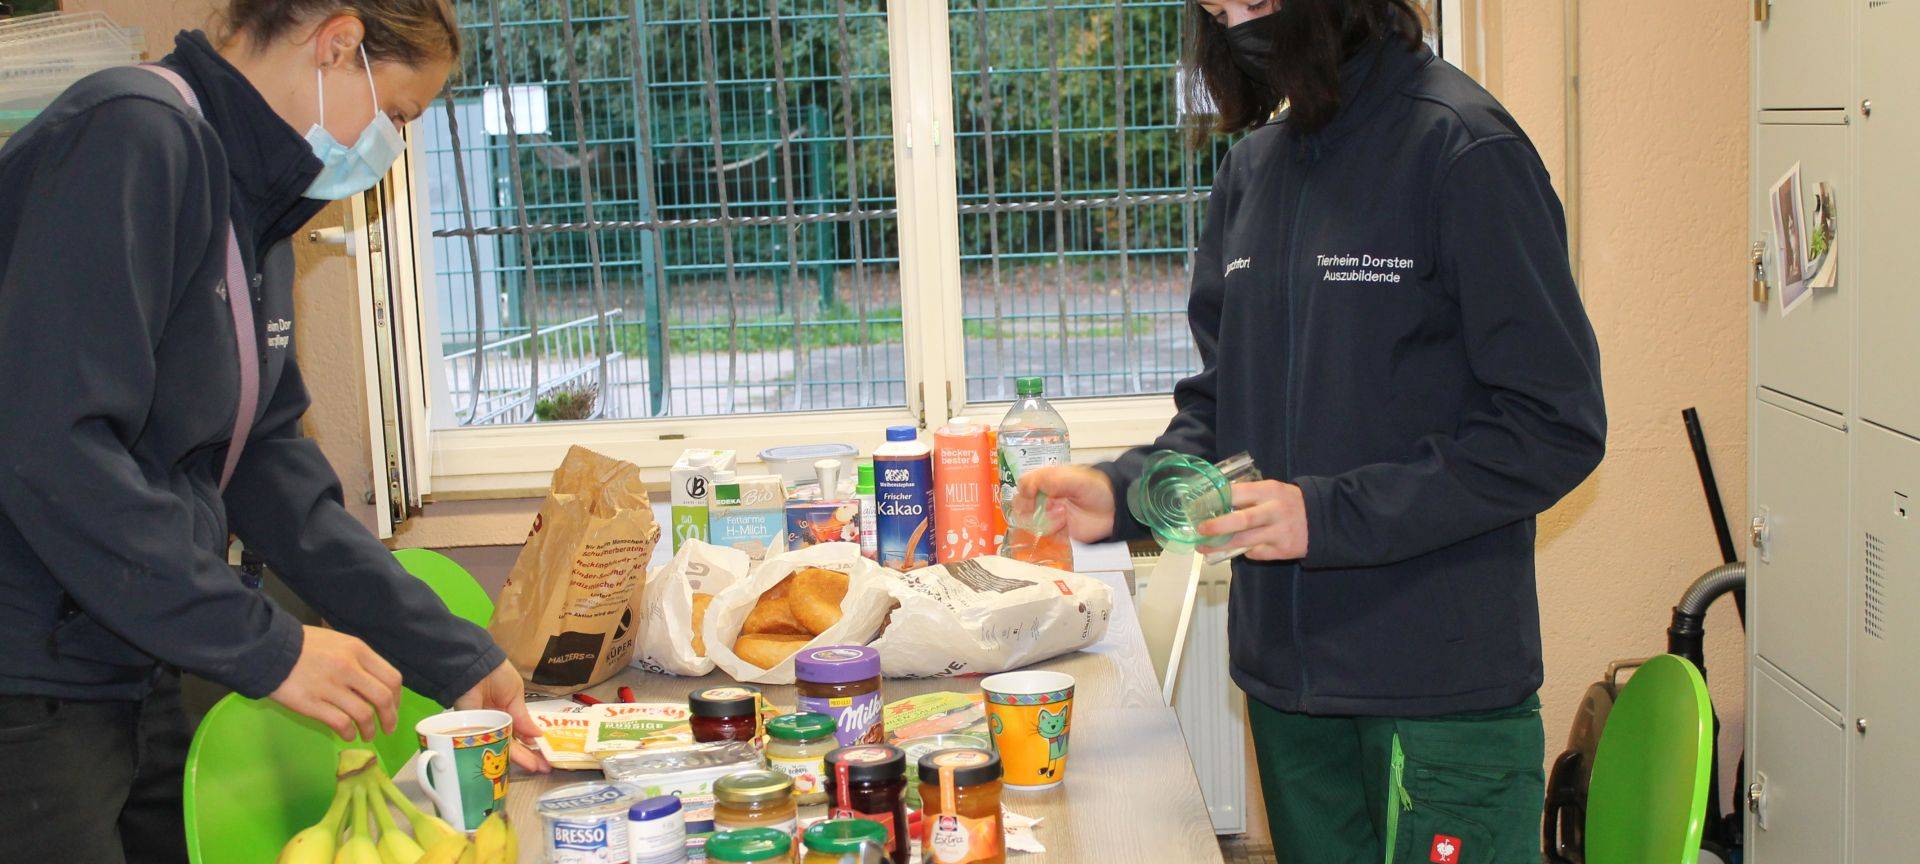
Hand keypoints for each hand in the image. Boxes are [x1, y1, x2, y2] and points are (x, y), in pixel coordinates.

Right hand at [269, 626, 401, 740]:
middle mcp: (348, 668)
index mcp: (358, 651)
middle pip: (383, 698)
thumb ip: (358, 661)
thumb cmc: (304, 645)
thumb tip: (373, 686)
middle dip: (390, 718)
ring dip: (370, 729)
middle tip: (388, 728)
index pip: (391, 678)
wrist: (268, 648)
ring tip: (367, 735)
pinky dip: (349, 732)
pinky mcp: (312, 703)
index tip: (393, 708)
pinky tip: (348, 735)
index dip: (397, 698)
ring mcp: (330, 686)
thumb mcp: (338, 643)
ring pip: (364, 714)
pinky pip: (341, 723)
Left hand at [455, 661, 550, 773]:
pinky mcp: (472, 731)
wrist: (476, 669)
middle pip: (513, 742)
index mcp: (507, 712)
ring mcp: (485, 727)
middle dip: (529, 755)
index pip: (521, 732)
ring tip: (534, 768)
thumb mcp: (516, 696)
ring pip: (503, 745)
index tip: (544, 754)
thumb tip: (539, 736)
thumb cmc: (498, 676)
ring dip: (518, 757)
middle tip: (544, 768)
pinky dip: (500, 752)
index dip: (532, 743)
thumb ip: (524, 718)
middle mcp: (496, 722)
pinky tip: (512, 762)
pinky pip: (488, 744)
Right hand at [1013, 465, 1116, 541]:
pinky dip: (1048, 532)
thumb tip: (1033, 487)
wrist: (1115, 510)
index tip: (1032, 496)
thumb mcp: (1078, 479)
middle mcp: (1045, 497)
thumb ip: (1055, 480)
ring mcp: (1049, 514)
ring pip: (1030, 521)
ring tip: (1061, 517)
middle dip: (1030, 509)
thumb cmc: (1098, 489)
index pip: (1025, 483)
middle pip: (1022, 504)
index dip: (1025, 490)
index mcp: (1048, 480)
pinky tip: (1063, 526)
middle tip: (1045, 509)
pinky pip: (1042, 535)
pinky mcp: (1056, 529)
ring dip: (1041, 521)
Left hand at [1196, 480, 1309, 560]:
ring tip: (1204, 546)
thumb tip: (1215, 503)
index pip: (1239, 492)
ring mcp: (1280, 532)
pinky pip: (1257, 553)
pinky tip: (1238, 549)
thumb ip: (1249, 495)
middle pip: (1242, 520)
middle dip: (1218, 526)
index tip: (1198, 506)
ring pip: (1246, 541)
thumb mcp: (1272, 491)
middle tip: (1200, 529)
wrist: (1322, 519)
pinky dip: (1245, 551)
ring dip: (1221, 545)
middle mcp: (1275, 511)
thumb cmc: (1288, 502)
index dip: (1217, 500)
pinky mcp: (1283, 550)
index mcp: (1269, 491)